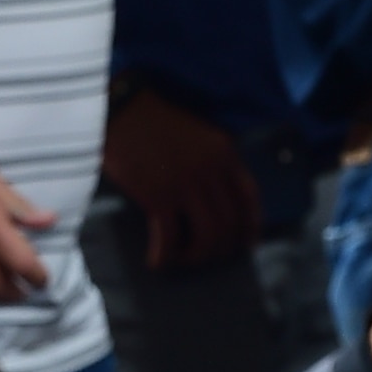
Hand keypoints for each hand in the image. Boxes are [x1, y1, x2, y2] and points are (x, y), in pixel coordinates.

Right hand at [103, 90, 261, 272]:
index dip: (251, 225)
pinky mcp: (159, 197)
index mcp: (224, 152)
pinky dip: (165, 255)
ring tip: (183, 258)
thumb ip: (210, 160)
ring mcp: (186, 185)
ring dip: (197, 255)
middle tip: (208, 256)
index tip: (248, 243)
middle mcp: (211, 171)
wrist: (120, 109)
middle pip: (229, 222)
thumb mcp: (196, 133)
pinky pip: (170, 238)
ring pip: (206, 235)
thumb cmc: (152, 120)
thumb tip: (210, 195)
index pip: (249, 196)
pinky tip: (157, 262)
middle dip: (221, 246)